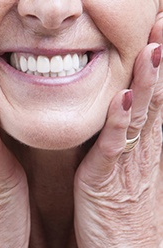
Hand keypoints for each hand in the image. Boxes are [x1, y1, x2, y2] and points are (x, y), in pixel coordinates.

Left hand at [74, 16, 162, 247]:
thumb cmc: (122, 207)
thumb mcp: (127, 167)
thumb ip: (126, 138)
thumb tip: (126, 112)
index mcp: (144, 144)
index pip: (157, 97)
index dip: (161, 67)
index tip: (161, 35)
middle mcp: (142, 148)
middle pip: (156, 98)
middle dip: (160, 62)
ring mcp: (127, 162)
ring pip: (141, 115)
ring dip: (148, 83)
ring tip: (153, 49)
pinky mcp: (107, 178)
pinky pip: (114, 144)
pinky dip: (120, 120)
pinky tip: (123, 98)